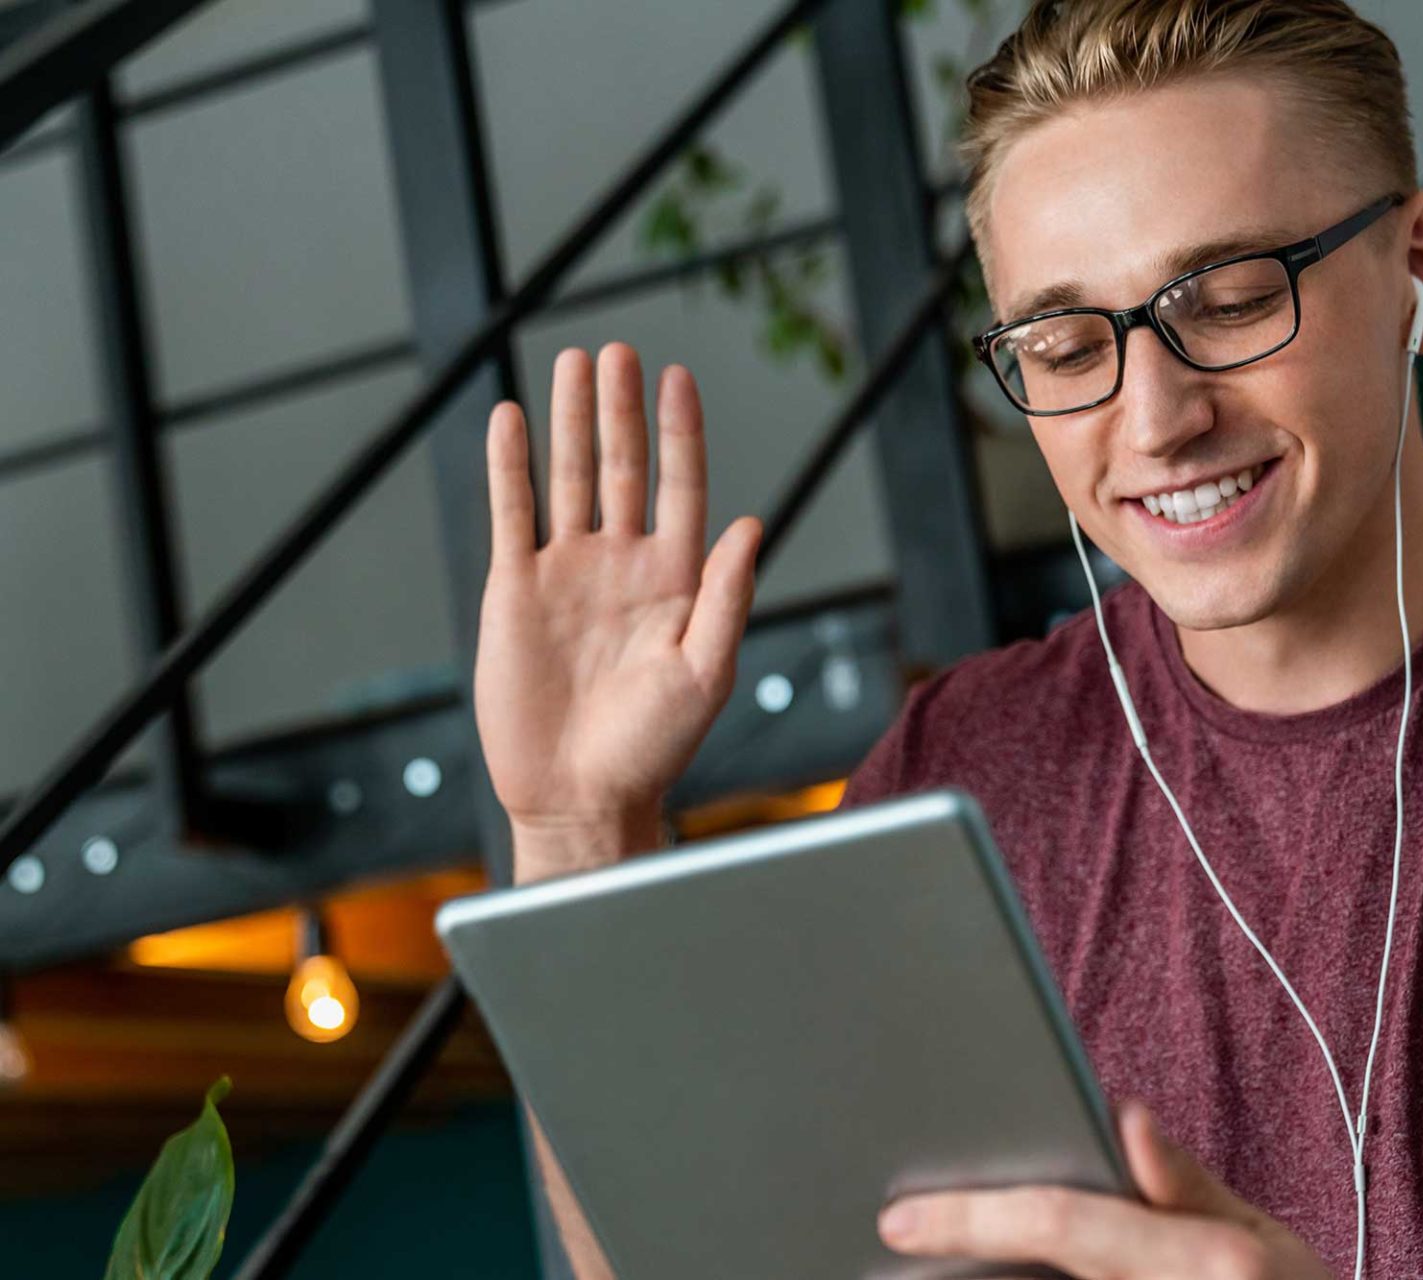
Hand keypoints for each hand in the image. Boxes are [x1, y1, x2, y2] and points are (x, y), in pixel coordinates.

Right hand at [474, 344, 759, 874]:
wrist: (581, 796)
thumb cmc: (653, 746)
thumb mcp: (705, 672)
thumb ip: (728, 595)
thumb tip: (751, 522)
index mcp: (676, 580)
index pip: (680, 487)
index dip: (680, 433)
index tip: (678, 377)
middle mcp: (622, 565)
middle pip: (621, 468)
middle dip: (621, 410)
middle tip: (620, 350)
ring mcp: (567, 573)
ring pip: (568, 480)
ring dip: (570, 421)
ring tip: (574, 362)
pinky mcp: (515, 590)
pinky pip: (512, 514)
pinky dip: (510, 467)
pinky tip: (512, 419)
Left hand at [877, 1099, 1334, 1278]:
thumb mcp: (1260, 1241)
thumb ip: (1183, 1184)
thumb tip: (1124, 1116)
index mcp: (1208, 1258)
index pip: (1062, 1224)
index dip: (971, 1218)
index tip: (900, 1220)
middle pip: (1039, 1270)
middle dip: (967, 1251)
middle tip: (909, 1236)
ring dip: (989, 1273)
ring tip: (939, 1252)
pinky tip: (991, 1272)